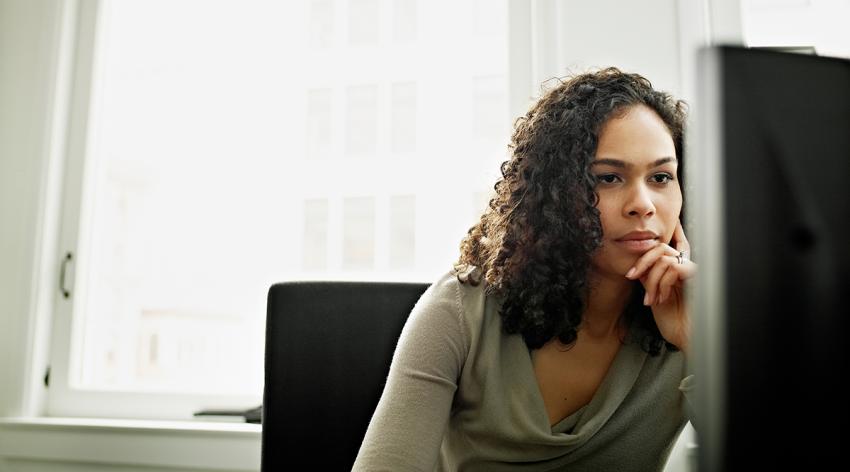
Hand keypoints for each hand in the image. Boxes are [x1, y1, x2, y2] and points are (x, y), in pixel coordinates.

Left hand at [625, 221, 696, 351]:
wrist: (687, 339)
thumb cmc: (675, 323)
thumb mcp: (655, 297)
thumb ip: (650, 280)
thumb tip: (638, 267)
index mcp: (676, 274)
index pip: (659, 252)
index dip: (642, 259)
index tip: (630, 274)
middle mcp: (685, 270)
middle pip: (661, 248)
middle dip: (643, 262)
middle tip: (632, 276)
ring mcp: (692, 274)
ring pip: (665, 260)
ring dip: (652, 280)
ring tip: (651, 299)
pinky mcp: (698, 279)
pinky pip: (675, 268)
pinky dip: (663, 283)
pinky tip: (663, 299)